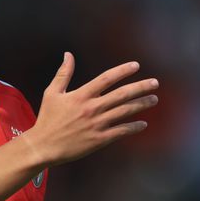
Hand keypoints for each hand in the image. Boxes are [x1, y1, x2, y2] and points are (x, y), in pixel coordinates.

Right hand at [23, 52, 157, 165]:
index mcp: (81, 95)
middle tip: (155, 83)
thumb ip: (63, 73)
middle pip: (122, 94)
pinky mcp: (99, 140)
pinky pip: (121, 131)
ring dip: (142, 104)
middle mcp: (91, 108)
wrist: (44, 146)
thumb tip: (68, 54)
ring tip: (154, 99)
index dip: (122, 70)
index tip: (136, 66)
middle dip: (141, 87)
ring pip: (125, 112)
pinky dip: (133, 127)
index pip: (106, 78)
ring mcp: (97, 124)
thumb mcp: (52, 93)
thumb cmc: (47, 119)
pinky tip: (143, 123)